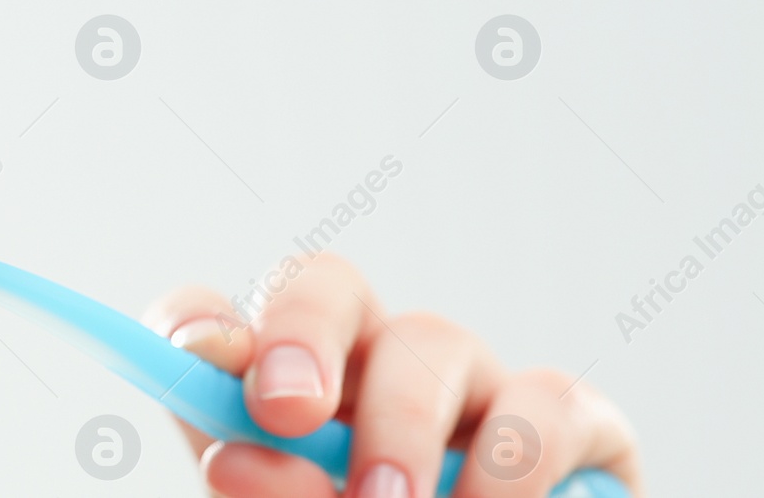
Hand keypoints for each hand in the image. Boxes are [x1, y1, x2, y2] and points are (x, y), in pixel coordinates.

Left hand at [141, 254, 643, 496]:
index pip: (228, 329)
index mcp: (291, 405)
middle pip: (328, 286)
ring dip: (402, 425)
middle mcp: (372, 371)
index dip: (202, 322)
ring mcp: (470, 386)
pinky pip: (542, 406)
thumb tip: (235, 456)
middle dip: (301, 334)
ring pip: (433, 343)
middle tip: (285, 412)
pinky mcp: (572, 420)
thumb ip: (271, 496)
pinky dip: (508, 465)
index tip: (192, 353)